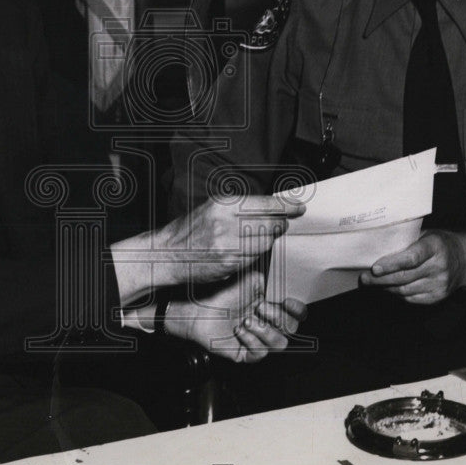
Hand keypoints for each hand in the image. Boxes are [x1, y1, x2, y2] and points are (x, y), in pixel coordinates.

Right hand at [157, 194, 304, 286]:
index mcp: (223, 203)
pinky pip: (255, 257)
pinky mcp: (229, 261)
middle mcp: (226, 220)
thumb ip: (238, 208)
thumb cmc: (189, 233)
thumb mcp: (211, 210)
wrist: (166, 254)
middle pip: (270, 222)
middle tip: (281, 225)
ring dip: (268, 240)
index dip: (286, 206)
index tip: (298, 208)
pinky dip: (256, 254)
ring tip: (259, 239)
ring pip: (265, 240)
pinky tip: (248, 251)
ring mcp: (228, 242)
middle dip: (279, 224)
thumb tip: (270, 208)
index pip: (265, 203)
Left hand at [166, 270, 307, 362]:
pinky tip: (238, 330)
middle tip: (259, 307)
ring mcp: (256, 339)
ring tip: (246, 320)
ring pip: (279, 345)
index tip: (286, 301)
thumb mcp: (251, 278)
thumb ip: (272, 280)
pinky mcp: (244, 353)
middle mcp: (266, 324)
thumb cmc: (220, 292)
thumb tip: (288, 282)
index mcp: (270, 307)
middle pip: (291, 330)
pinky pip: (260, 353)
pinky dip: (250, 340)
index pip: (297, 315)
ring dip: (265, 330)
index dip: (297, 310)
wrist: (197, 307)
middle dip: (277, 317)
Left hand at [359, 230, 465, 304]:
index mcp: (435, 246)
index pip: (411, 258)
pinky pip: (411, 298)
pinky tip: (389, 288)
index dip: (391, 264)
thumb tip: (376, 245)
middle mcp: (439, 267)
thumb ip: (406, 240)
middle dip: (380, 279)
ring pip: (405, 290)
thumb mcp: (426, 234)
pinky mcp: (438, 297)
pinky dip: (397, 294)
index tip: (375, 268)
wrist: (465, 260)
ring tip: (372, 283)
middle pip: (404, 277)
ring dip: (385, 287)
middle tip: (364, 278)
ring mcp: (440, 284)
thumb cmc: (439, 243)